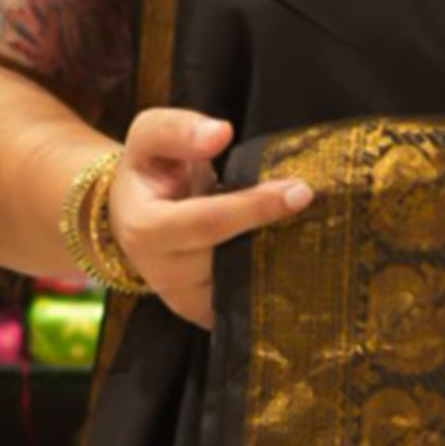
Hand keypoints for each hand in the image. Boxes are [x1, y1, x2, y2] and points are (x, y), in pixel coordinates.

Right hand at [105, 105, 310, 331]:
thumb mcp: (147, 138)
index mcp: (146, 230)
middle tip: (314, 208)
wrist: (129, 219)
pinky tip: (290, 254)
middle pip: (235, 258)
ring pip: (247, 286)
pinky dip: (273, 280)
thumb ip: (178, 129)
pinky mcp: (205, 316)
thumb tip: (220, 132)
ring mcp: (187, 303)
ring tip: (306, 230)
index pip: (211, 222)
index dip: (257, 206)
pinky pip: (248, 303)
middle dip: (278, 235)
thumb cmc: (146, 174)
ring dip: (281, 260)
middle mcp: (165, 276)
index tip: (300, 190)